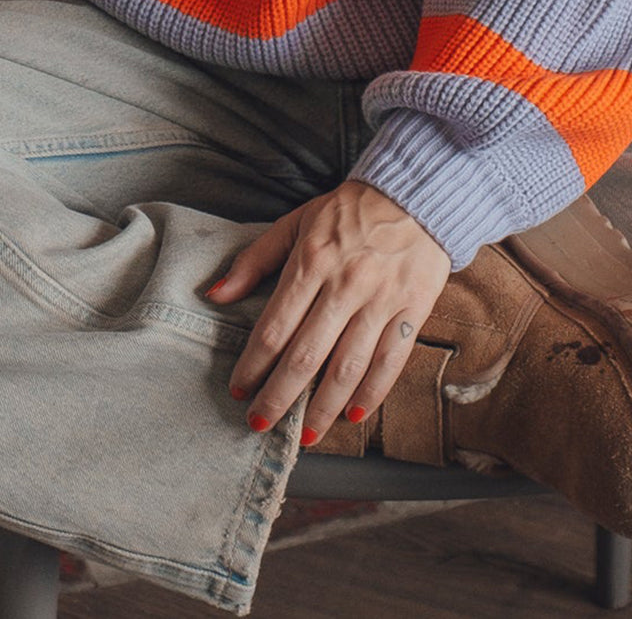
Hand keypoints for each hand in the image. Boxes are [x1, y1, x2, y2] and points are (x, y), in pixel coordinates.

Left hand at [207, 180, 450, 444]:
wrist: (415, 194)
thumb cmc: (348, 210)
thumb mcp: (296, 222)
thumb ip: (255, 259)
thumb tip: (216, 294)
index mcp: (311, 261)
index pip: (275, 327)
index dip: (253, 364)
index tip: (239, 389)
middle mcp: (345, 285)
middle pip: (306, 356)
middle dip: (279, 396)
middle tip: (259, 422)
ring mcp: (380, 301)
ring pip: (347, 367)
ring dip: (322, 408)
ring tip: (305, 435)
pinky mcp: (412, 311)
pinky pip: (389, 362)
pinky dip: (370, 393)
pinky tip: (351, 415)